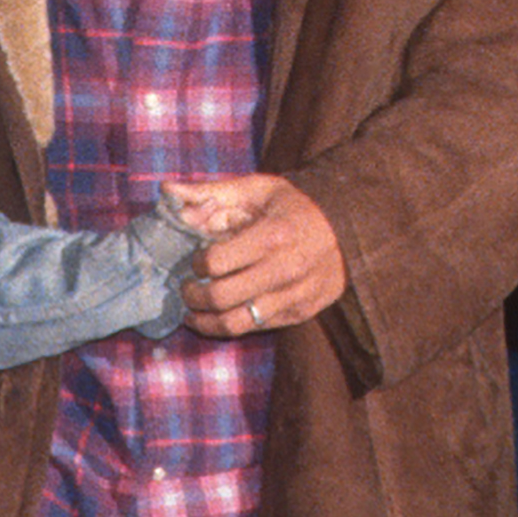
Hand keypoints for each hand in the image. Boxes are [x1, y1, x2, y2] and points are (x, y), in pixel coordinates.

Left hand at [163, 175, 347, 338]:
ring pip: (235, 323)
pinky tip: (221, 314)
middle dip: (193, 295)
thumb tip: (167, 190)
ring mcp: (294, 296)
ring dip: (204, 321)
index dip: (198, 263)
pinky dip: (231, 324)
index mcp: (273, 235)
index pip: (216, 262)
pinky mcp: (299, 314)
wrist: (349, 231)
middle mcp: (285, 270)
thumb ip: (211, 192)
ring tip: (194, 311)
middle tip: (187, 288)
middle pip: (220, 297)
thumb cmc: (295, 207)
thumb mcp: (258, 189)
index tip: (198, 261)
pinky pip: (255, 327)